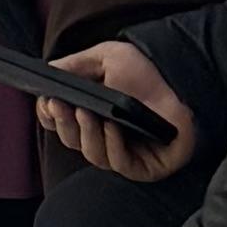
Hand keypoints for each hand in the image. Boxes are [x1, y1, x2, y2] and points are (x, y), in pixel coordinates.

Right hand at [36, 39, 195, 180]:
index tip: (47, 102)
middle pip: (72, 140)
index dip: (50, 116)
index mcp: (91, 113)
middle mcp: (104, 135)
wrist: (179, 80)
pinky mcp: (145, 166)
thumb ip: (74, 66)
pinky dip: (112, 147)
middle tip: (60, 105)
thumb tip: (48, 74)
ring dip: (86, 135)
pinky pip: (120, 165)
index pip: (61, 123)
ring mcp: (124, 152)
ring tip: (87, 113)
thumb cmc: (144, 71)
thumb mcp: (104, 59)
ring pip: (93, 155)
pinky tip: (112, 128)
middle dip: (64, 124)